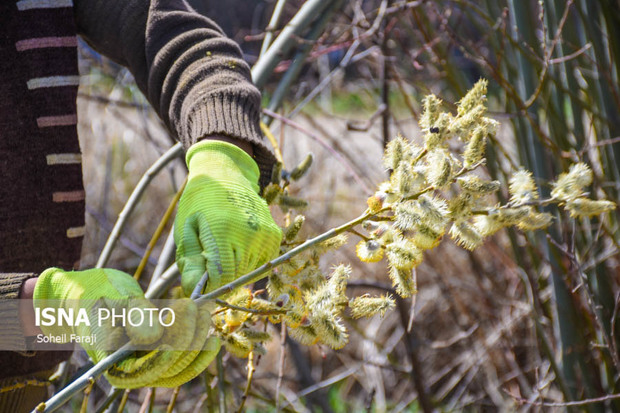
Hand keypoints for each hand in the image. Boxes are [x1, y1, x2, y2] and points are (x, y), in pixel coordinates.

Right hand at [33, 268, 219, 387]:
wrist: (86, 295)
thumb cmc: (93, 294)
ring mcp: (145, 363)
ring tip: (207, 313)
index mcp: (113, 362)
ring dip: (198, 341)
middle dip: (190, 337)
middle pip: (170, 368)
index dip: (173, 344)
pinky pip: (182, 360)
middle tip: (200, 306)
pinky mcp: (157, 354)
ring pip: (180, 366)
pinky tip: (210, 331)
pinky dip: (198, 346)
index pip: (150, 367)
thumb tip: (152, 336)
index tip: (187, 309)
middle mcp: (131, 370)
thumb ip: (132, 316)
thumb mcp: (111, 298)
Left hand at [174, 140, 281, 295]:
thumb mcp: (186, 230)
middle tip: (208, 268)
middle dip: (220, 280)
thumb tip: (195, 292)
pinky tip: (237, 247)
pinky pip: (261, 263)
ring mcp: (265, 234)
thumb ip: (190, 263)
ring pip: (249, 273)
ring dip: (234, 271)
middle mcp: (249, 233)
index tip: (200, 287)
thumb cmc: (199, 203)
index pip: (221, 276)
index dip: (209, 287)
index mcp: (223, 229)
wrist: (225, 174)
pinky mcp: (274, 236)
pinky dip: (248, 263)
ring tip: (222, 251)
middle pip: (236, 277)